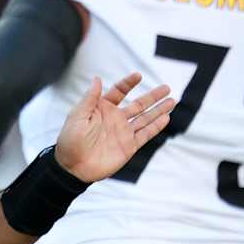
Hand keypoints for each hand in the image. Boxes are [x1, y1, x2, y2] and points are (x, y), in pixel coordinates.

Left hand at [52, 73, 174, 183]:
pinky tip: (166, 118)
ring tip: (172, 100)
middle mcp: (115, 119)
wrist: (73, 167)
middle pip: (138, 104)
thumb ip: (90, 98)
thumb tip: (97, 78)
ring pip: (145, 118)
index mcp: (102, 109)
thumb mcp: (77, 116)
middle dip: (152, 96)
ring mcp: (123, 132)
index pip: (119, 92)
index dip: (128, 83)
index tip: (138, 76)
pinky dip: (156, 127)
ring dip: (159, 110)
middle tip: (166, 87)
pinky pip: (145, 134)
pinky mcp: (128, 146)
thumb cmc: (71, 141)